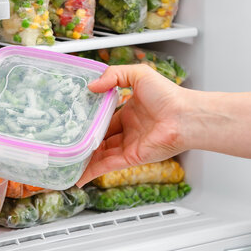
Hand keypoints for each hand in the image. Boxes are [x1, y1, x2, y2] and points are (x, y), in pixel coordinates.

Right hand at [76, 64, 189, 186]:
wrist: (185, 116)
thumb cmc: (168, 95)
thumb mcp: (139, 74)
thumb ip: (114, 75)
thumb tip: (92, 86)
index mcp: (130, 112)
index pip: (105, 119)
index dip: (90, 121)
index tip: (74, 121)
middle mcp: (129, 130)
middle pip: (101, 138)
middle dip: (84, 142)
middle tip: (66, 142)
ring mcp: (130, 145)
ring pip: (101, 154)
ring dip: (85, 159)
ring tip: (66, 161)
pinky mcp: (131, 157)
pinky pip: (108, 165)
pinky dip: (92, 171)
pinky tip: (79, 176)